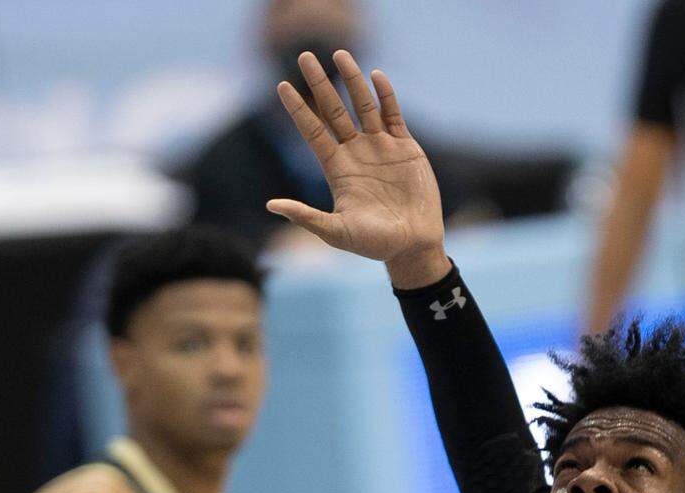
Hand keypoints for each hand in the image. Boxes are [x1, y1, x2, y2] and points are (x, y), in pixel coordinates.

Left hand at [266, 50, 449, 282]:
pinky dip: (386, 96)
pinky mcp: (405, 147)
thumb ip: (306, 217)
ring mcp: (380, 147)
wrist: (413, 246)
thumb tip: (271, 205)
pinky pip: (393, 114)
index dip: (298, 109)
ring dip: (352, 80)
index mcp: (337, 169)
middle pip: (333, 110)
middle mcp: (356, 153)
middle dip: (319, 83)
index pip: (312, 131)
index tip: (281, 85)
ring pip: (363, 105)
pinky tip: (376, 77)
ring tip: (340, 54)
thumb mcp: (336, 233)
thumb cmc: (374, 244)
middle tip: (304, 55)